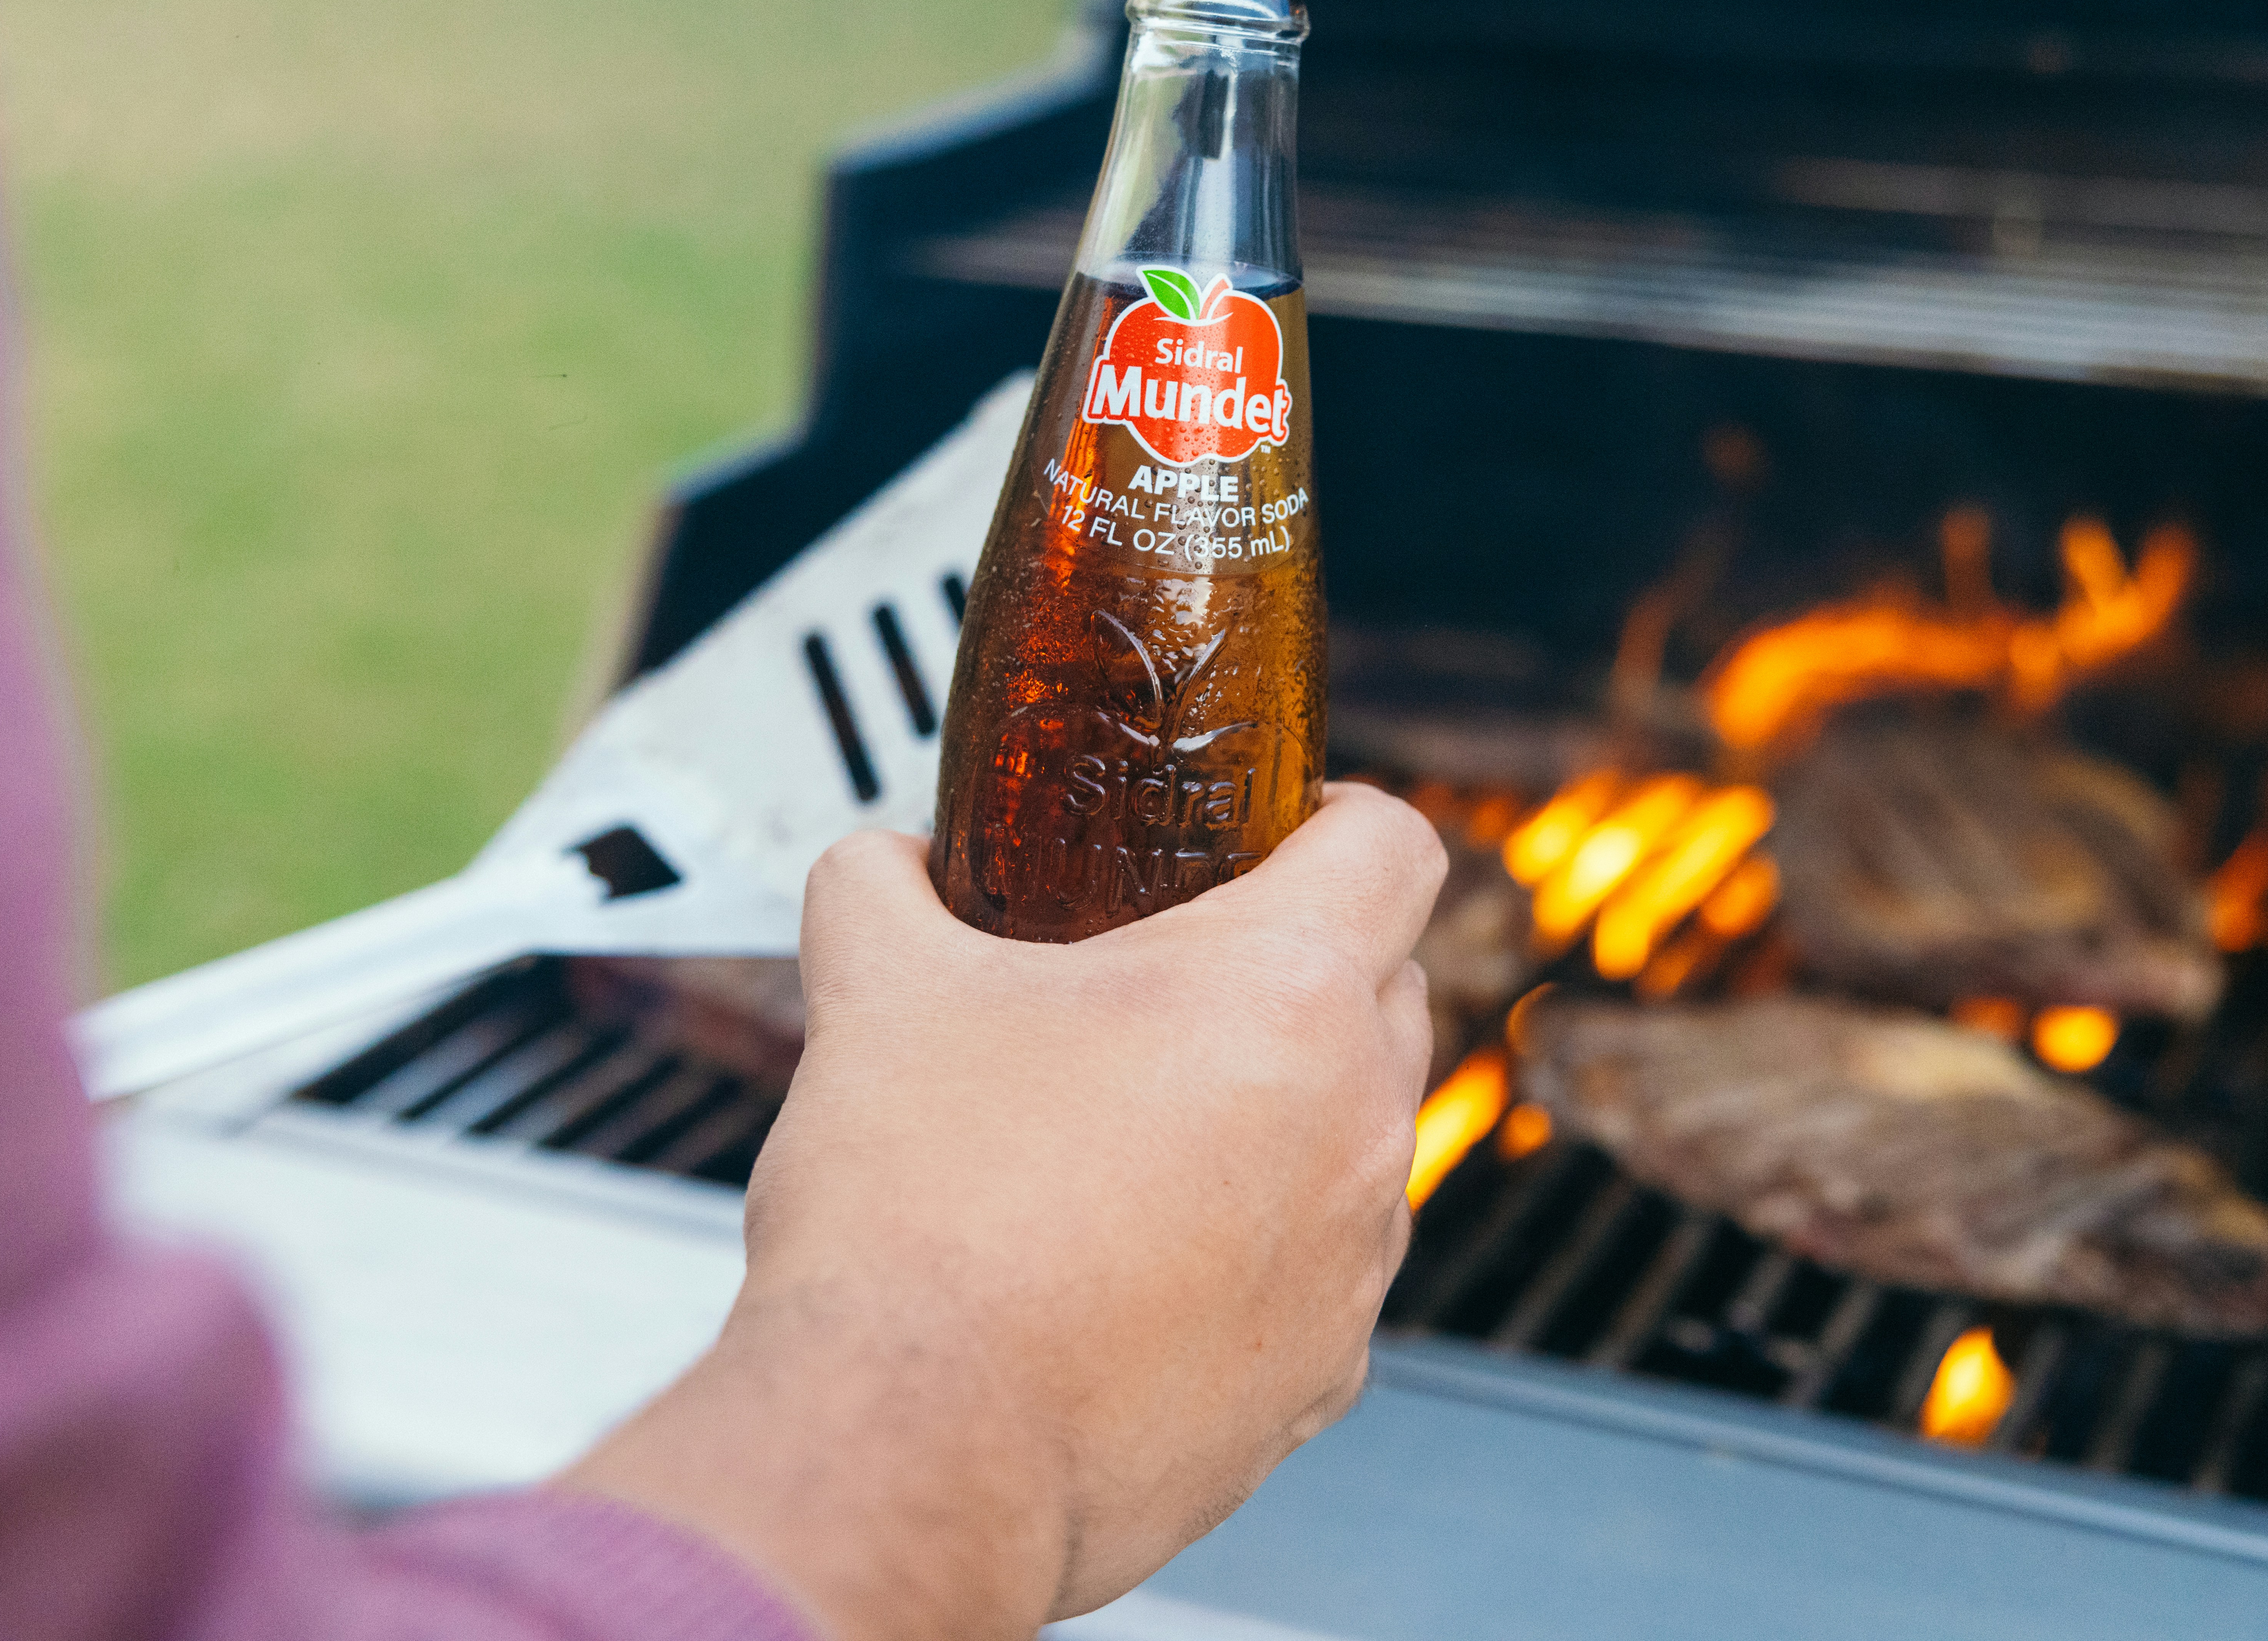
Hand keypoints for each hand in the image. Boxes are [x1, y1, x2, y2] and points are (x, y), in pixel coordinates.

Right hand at [561, 784, 1442, 1638]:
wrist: (909, 1450)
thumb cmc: (918, 1221)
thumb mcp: (874, 991)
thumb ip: (882, 886)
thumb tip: (887, 868)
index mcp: (1282, 996)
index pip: (1393, 845)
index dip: (1334, 816)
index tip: (1275, 834)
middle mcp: (1353, 1128)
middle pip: (1387, 991)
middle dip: (1299, 969)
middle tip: (1173, 983)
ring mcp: (1350, 1268)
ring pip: (1355, 1141)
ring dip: (1274, 1117)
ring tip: (1134, 1135)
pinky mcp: (1317, 1382)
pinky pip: (1317, 1278)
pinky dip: (1249, 1252)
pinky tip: (1128, 1265)